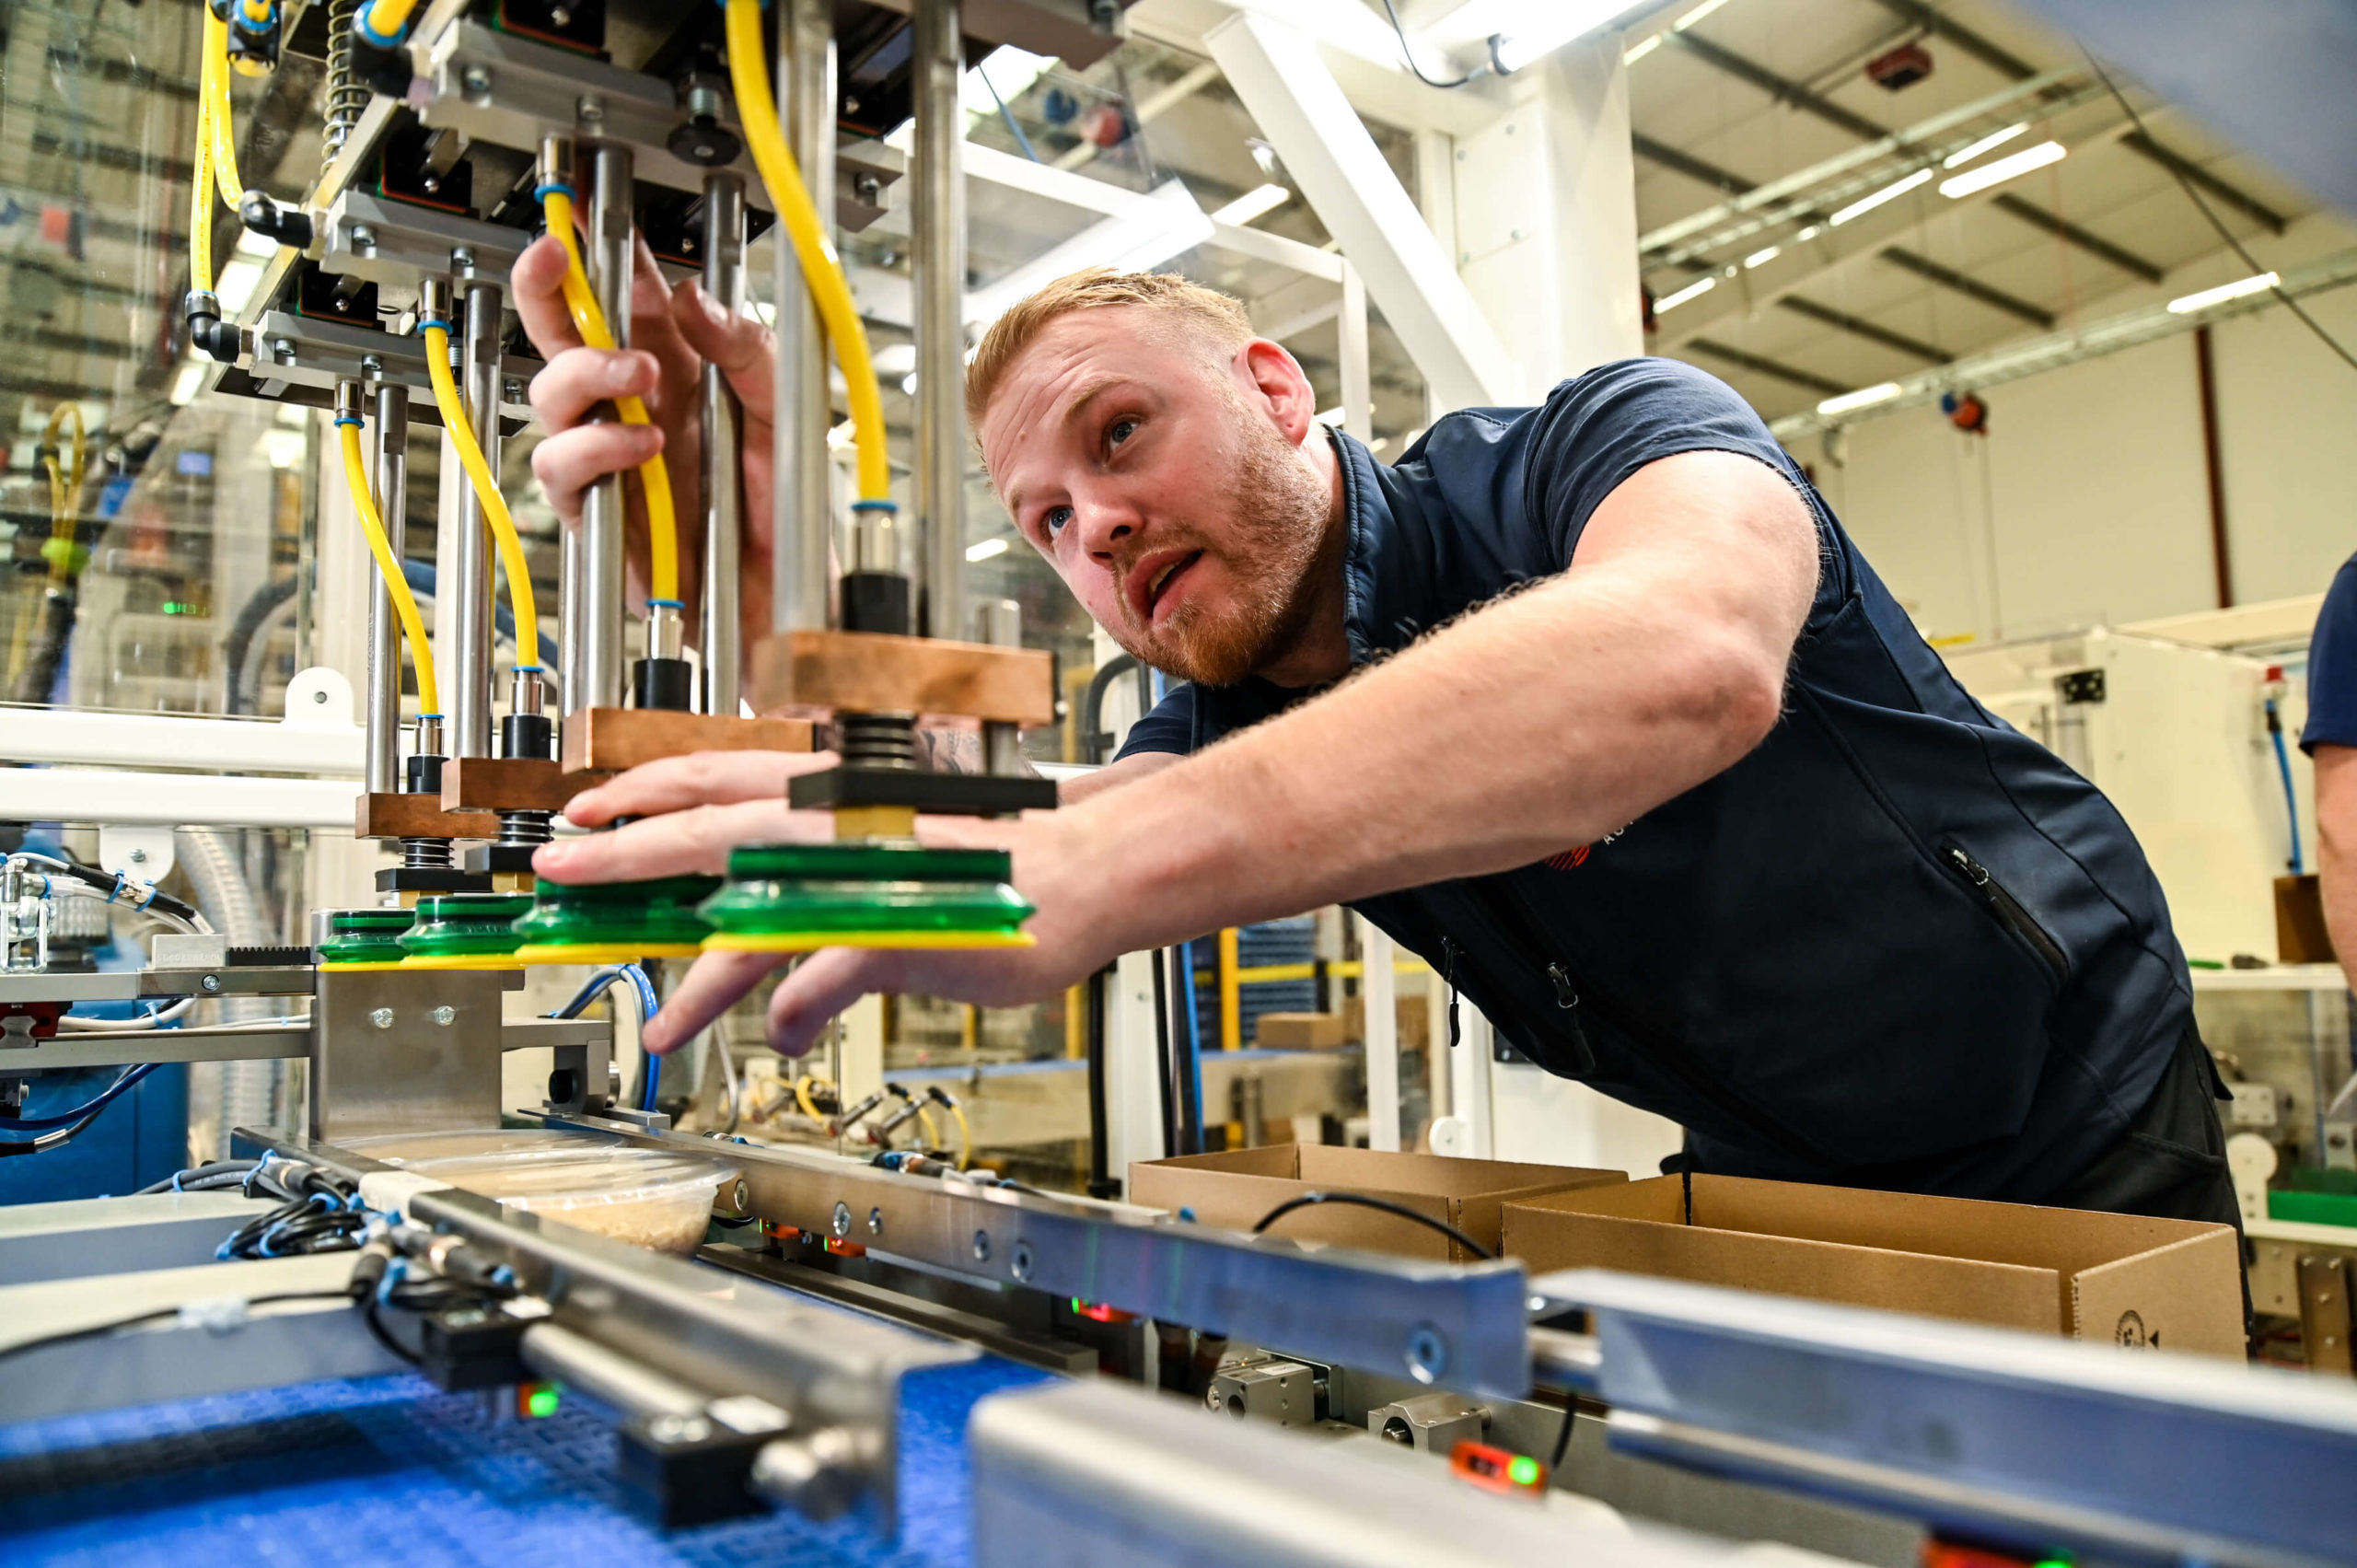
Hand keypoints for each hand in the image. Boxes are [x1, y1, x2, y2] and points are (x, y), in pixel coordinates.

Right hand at [510, 228, 776, 663]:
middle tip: (555, 256)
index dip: (591, 245)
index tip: (574, 203)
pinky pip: (562, 465)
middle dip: (545, 286)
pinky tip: (643, 446)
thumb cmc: (784, 505)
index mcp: (676, 367)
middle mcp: (633, 404)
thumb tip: (694, 297)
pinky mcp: (598, 509)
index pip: (622, 291)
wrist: (784, 590)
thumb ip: (745, 348)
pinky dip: (597, 448)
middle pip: (560, 332)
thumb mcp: (782, 408)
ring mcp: (610, 454)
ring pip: (548, 392)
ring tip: (643, 378)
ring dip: (588, 373)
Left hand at [533, 750, 1125, 1057]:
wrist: (1092, 864)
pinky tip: (790, 1034)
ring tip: (660, 1030)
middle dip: (624, 857)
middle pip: (709, 834)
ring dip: (699, 982)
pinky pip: (830, 979)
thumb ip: (832, 873)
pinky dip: (802, 1012)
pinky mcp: (906, 935)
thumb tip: (780, 918)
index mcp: (834, 799)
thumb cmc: (1002, 858)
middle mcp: (840, 827)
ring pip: (759, 925)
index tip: (582, 813)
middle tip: (560, 877)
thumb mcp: (900, 844)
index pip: (718, 780)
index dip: (642, 792)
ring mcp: (870, 880)